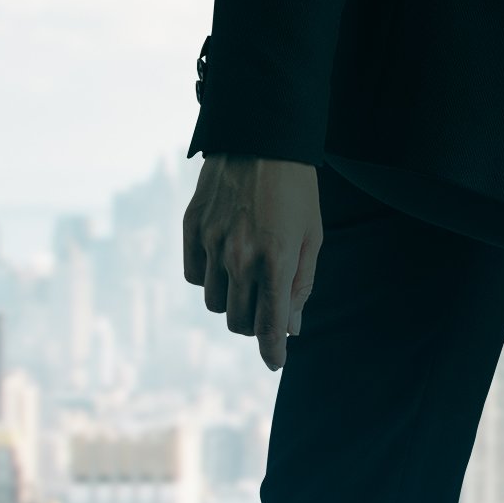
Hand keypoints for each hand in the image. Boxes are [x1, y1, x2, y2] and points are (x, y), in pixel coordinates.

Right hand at [185, 156, 326, 367]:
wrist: (260, 139)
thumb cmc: (297, 190)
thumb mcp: (313, 237)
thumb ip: (301, 285)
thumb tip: (291, 328)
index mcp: (275, 260)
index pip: (267, 324)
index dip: (271, 350)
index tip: (274, 362)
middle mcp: (239, 257)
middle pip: (238, 320)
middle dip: (254, 325)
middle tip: (266, 309)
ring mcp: (210, 243)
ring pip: (215, 302)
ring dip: (232, 302)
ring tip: (248, 280)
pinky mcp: (191, 229)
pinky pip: (195, 276)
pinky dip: (210, 280)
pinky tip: (225, 263)